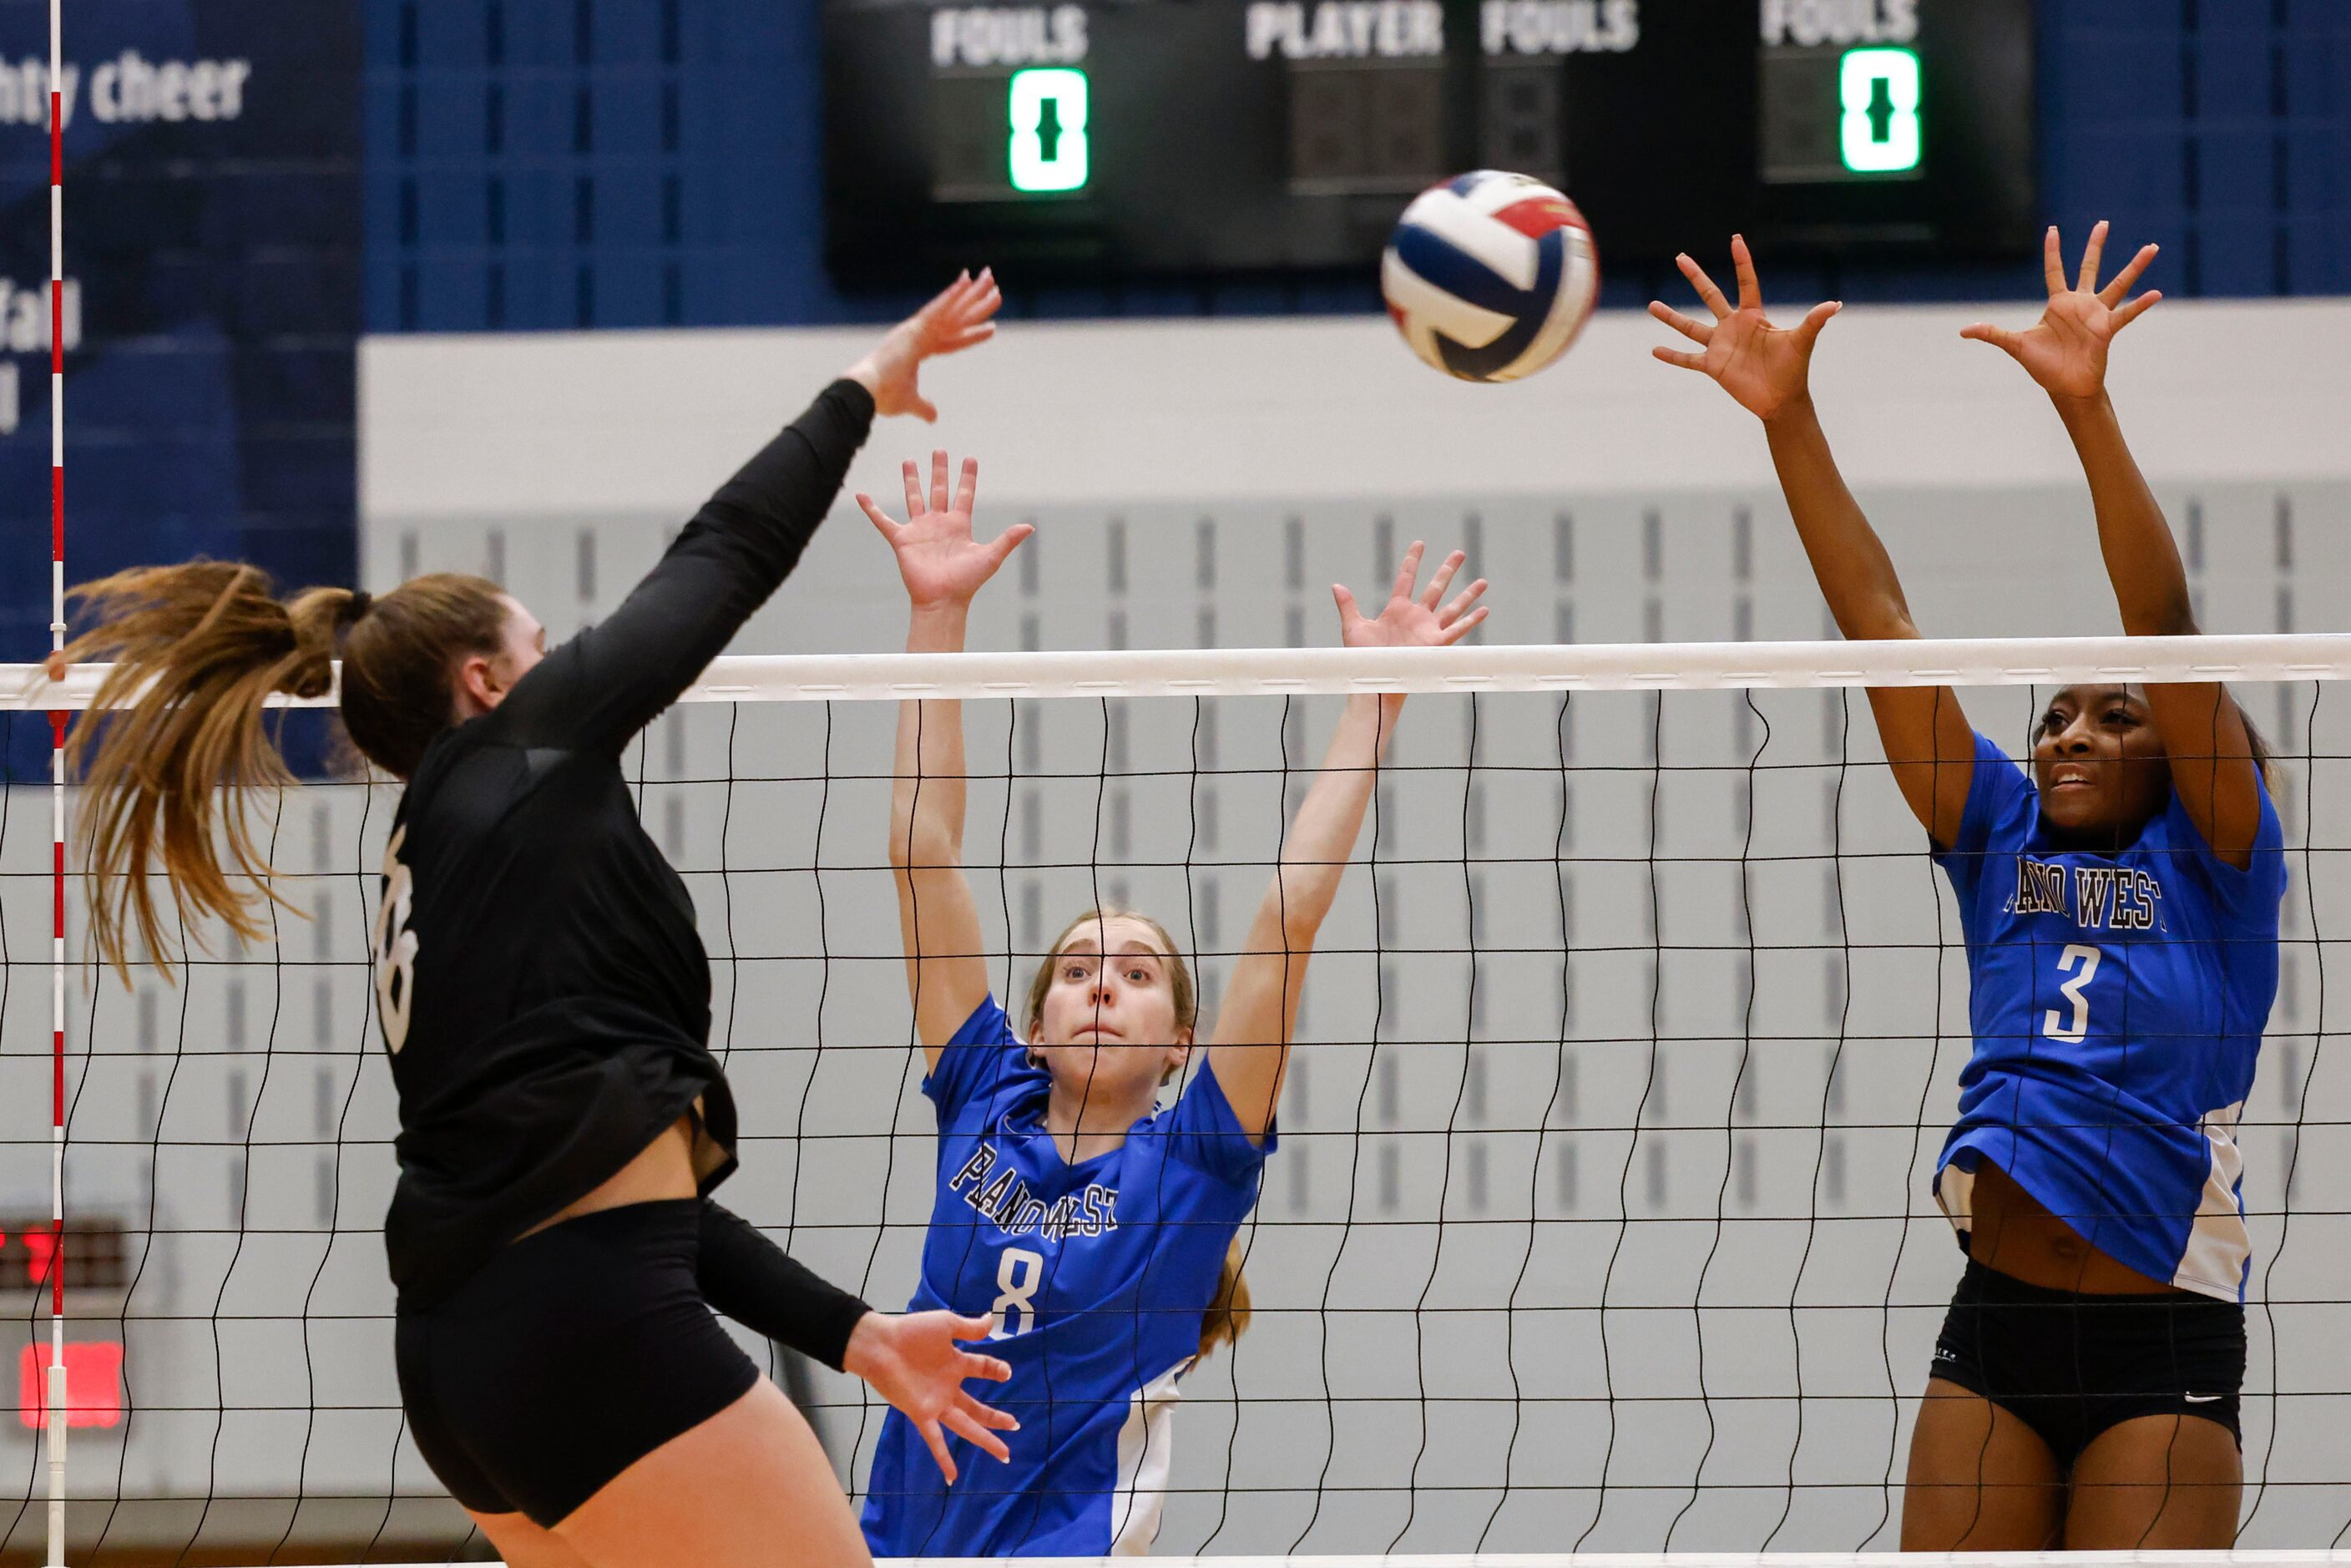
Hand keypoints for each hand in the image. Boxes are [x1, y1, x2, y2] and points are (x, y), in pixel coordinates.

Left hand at [841, 1309, 1017, 1484]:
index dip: (996, 1370)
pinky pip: (935, 1440)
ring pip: (966, 1426)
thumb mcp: (946, 1324)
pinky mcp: (921, 1414)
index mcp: (955, 1363)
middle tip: (1015, 1426)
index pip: (983, 1368)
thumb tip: (991, 1321)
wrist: (880, 1344)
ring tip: (1004, 1454)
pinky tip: (952, 1476)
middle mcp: (948, 1387)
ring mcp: (936, 1404)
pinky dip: (944, 1458)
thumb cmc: (911, 1331)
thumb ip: (970, 1329)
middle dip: (996, 1418)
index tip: (1006, 1373)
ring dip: (985, 1439)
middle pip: (978, 1408)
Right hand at [844, 269, 1002, 422]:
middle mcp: (919, 335)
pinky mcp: (913, 329)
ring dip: (971, 294)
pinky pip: (937, 310)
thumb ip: (923, 406)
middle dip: (975, 302)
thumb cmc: (882, 396)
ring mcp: (917, 330)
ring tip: (990, 278)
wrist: (864, 392)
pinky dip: (951, 296)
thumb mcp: (909, 402)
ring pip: (951, 310)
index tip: (991, 326)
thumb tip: (933, 418)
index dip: (972, 334)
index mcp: (917, 348)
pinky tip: (966, 282)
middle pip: (956, 317)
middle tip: (993, 284)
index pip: (952, 339)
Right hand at [857, 450, 1033, 611]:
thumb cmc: (966, 582)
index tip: (970, 459)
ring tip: (908, 461)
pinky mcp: (902, 539)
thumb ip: (1007, 539)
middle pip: (939, 490)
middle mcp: (939, 524)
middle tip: (939, 450)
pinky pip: (883, 521)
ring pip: (914, 498)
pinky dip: (871, 509)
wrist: (942, 600)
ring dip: (911, 480)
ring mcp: (920, 530)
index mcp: (959, 525)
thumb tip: (1030, 527)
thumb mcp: (990, 556)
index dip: (968, 477)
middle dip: (940, 470)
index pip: (965, 494)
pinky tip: (861, 496)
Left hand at [1333, 540, 1487, 649]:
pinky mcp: (1436, 644)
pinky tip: (1484, 610)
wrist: (1374, 679)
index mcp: (1397, 609)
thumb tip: (1336, 585)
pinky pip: (1457, 629)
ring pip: (1452, 607)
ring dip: (1468, 595)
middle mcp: (1416, 616)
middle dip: (1448, 570)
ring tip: (1483, 581)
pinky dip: (1471, 620)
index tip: (1420, 543)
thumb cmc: (1363, 658)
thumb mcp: (1354, 627)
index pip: (1407, 578)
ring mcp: (1428, 630)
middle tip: (1459, 553)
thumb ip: (1348, 606)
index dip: (1413, 560)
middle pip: (1436, 587)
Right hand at [1649, 235, 1840, 422]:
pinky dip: (1672, 356)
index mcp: (1753, 316)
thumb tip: (1835, 305)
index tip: (1735, 238)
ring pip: (1690, 326)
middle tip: (1680, 258)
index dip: (1742, 261)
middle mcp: (1733, 327)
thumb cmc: (1794, 369)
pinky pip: (1688, 359)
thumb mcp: (1802, 341)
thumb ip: (1814, 321)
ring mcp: (1720, 346)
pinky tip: (1654, 350)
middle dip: (1696, 276)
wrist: (1781, 399)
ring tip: (1651, 304)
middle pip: (1710, 296)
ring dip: (1671, 317)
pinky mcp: (1713, 366)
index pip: (1746, 282)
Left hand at [1961, 222, 2159, 403]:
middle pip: (2089, 267)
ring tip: (2152, 247)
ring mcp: (2096, 314)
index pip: (2055, 270)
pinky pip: (2126, 314)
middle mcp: (2080, 304)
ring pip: (2118, 284)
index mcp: (2058, 304)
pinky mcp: (2107, 329)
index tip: (2053, 229)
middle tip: (2103, 223)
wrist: (2064, 386)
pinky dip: (2140, 305)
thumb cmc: (2044, 365)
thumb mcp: (2015, 346)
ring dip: (2134, 267)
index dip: (2053, 251)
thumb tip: (1963, 330)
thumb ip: (1993, 334)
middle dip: (2095, 245)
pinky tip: (2155, 293)